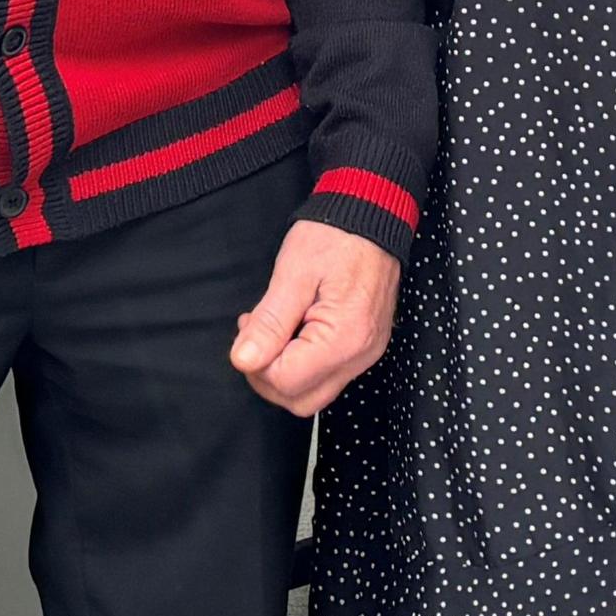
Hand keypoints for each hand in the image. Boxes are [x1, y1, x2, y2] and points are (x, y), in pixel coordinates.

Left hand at [228, 220, 400, 416]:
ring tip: (272, 327)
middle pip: (300, 401)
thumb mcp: (293, 274)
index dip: (257, 362)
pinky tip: (291, 329)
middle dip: (267, 376)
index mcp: (344, 338)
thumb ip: (269, 323)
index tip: (249, 326)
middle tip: (256, 334)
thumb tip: (243, 360)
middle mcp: (360, 355)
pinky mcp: (364, 347)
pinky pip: (327, 374)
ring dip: (283, 370)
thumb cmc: (335, 236)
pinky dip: (302, 362)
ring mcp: (366, 354)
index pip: (285, 381)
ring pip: (313, 393)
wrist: (372, 214)